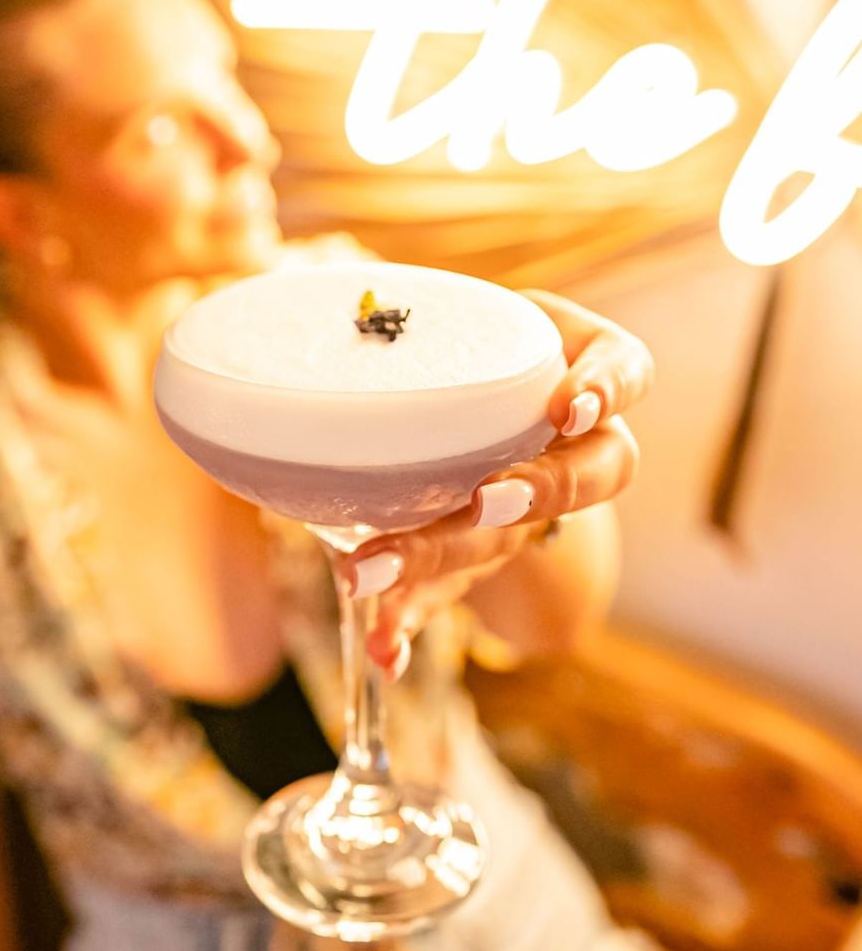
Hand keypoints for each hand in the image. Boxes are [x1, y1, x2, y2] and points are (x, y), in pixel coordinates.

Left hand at [339, 291, 652, 674]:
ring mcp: (533, 512)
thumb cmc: (475, 349)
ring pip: (509, 541)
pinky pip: (456, 593)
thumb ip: (421, 314)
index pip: (627, 372)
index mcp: (585, 374)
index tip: (567, 407)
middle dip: (535, 494)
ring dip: (443, 559)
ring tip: (373, 574)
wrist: (483, 411)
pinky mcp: (484, 556)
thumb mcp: (472, 319)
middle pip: (581, 478)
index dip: (605, 391)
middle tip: (482, 502)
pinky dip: (413, 622)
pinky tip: (382, 654)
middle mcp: (576, 451)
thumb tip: (324, 296)